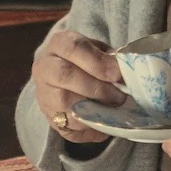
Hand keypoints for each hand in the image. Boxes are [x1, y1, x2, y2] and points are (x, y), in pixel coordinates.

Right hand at [32, 26, 126, 144]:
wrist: (61, 73)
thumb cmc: (86, 59)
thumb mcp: (98, 50)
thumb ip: (110, 58)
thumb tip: (126, 72)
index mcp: (58, 44)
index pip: (74, 48)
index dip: (98, 62)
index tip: (118, 73)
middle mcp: (44, 68)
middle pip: (66, 76)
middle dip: (97, 88)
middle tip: (120, 96)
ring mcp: (43, 94)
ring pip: (65, 104)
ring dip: (94, 109)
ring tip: (114, 108)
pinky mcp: (49, 117)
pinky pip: (68, 126)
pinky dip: (89, 126)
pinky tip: (104, 120)